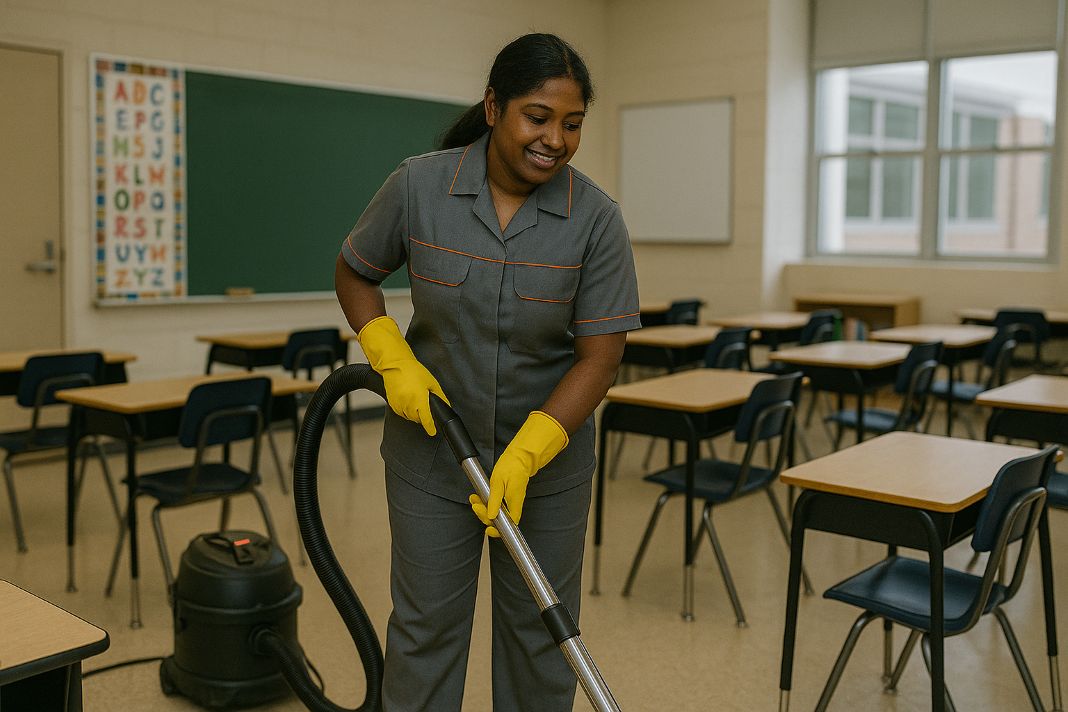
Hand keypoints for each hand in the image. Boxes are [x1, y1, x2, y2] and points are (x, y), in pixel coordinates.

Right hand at [358, 316, 447, 435]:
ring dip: (414, 412)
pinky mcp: (392, 404)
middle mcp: (408, 405)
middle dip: (423, 414)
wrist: (394, 365)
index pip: (426, 420)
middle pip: (418, 419)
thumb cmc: (413, 371)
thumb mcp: (432, 382)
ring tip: (415, 397)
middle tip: (423, 401)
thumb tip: (445, 406)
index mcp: (419, 400)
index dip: (430, 427)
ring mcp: (399, 405)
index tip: (433, 431)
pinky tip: (408, 398)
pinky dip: (406, 409)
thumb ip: (440, 396)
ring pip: (410, 416)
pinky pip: (402, 412)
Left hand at [470, 411, 567, 536]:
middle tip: (475, 506)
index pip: (509, 524)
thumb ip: (494, 500)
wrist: (520, 456)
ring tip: (474, 500)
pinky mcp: (507, 497)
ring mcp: (511, 501)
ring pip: (496, 512)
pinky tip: (479, 498)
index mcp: (514, 502)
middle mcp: (514, 504)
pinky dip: (487, 502)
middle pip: (499, 519)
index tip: (487, 530)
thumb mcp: (498, 482)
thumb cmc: (511, 466)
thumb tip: (490, 516)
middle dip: (484, 515)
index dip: (498, 531)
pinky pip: (496, 504)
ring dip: (483, 508)